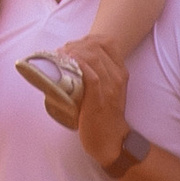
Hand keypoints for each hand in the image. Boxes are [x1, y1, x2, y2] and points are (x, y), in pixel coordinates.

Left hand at [67, 39, 132, 170]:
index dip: (86, 39)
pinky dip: (78, 66)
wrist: (112, 140)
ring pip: (92, 58)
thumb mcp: (104, 90)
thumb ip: (96, 75)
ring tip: (59, 57)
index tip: (71, 46)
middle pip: (96, 47)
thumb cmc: (103, 116)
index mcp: (120, 72)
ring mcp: (109, 87)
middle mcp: (117, 76)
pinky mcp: (99, 99)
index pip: (107, 42)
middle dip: (75, 45)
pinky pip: (91, 75)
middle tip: (60, 52)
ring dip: (72, 53)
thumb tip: (72, 62)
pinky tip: (67, 64)